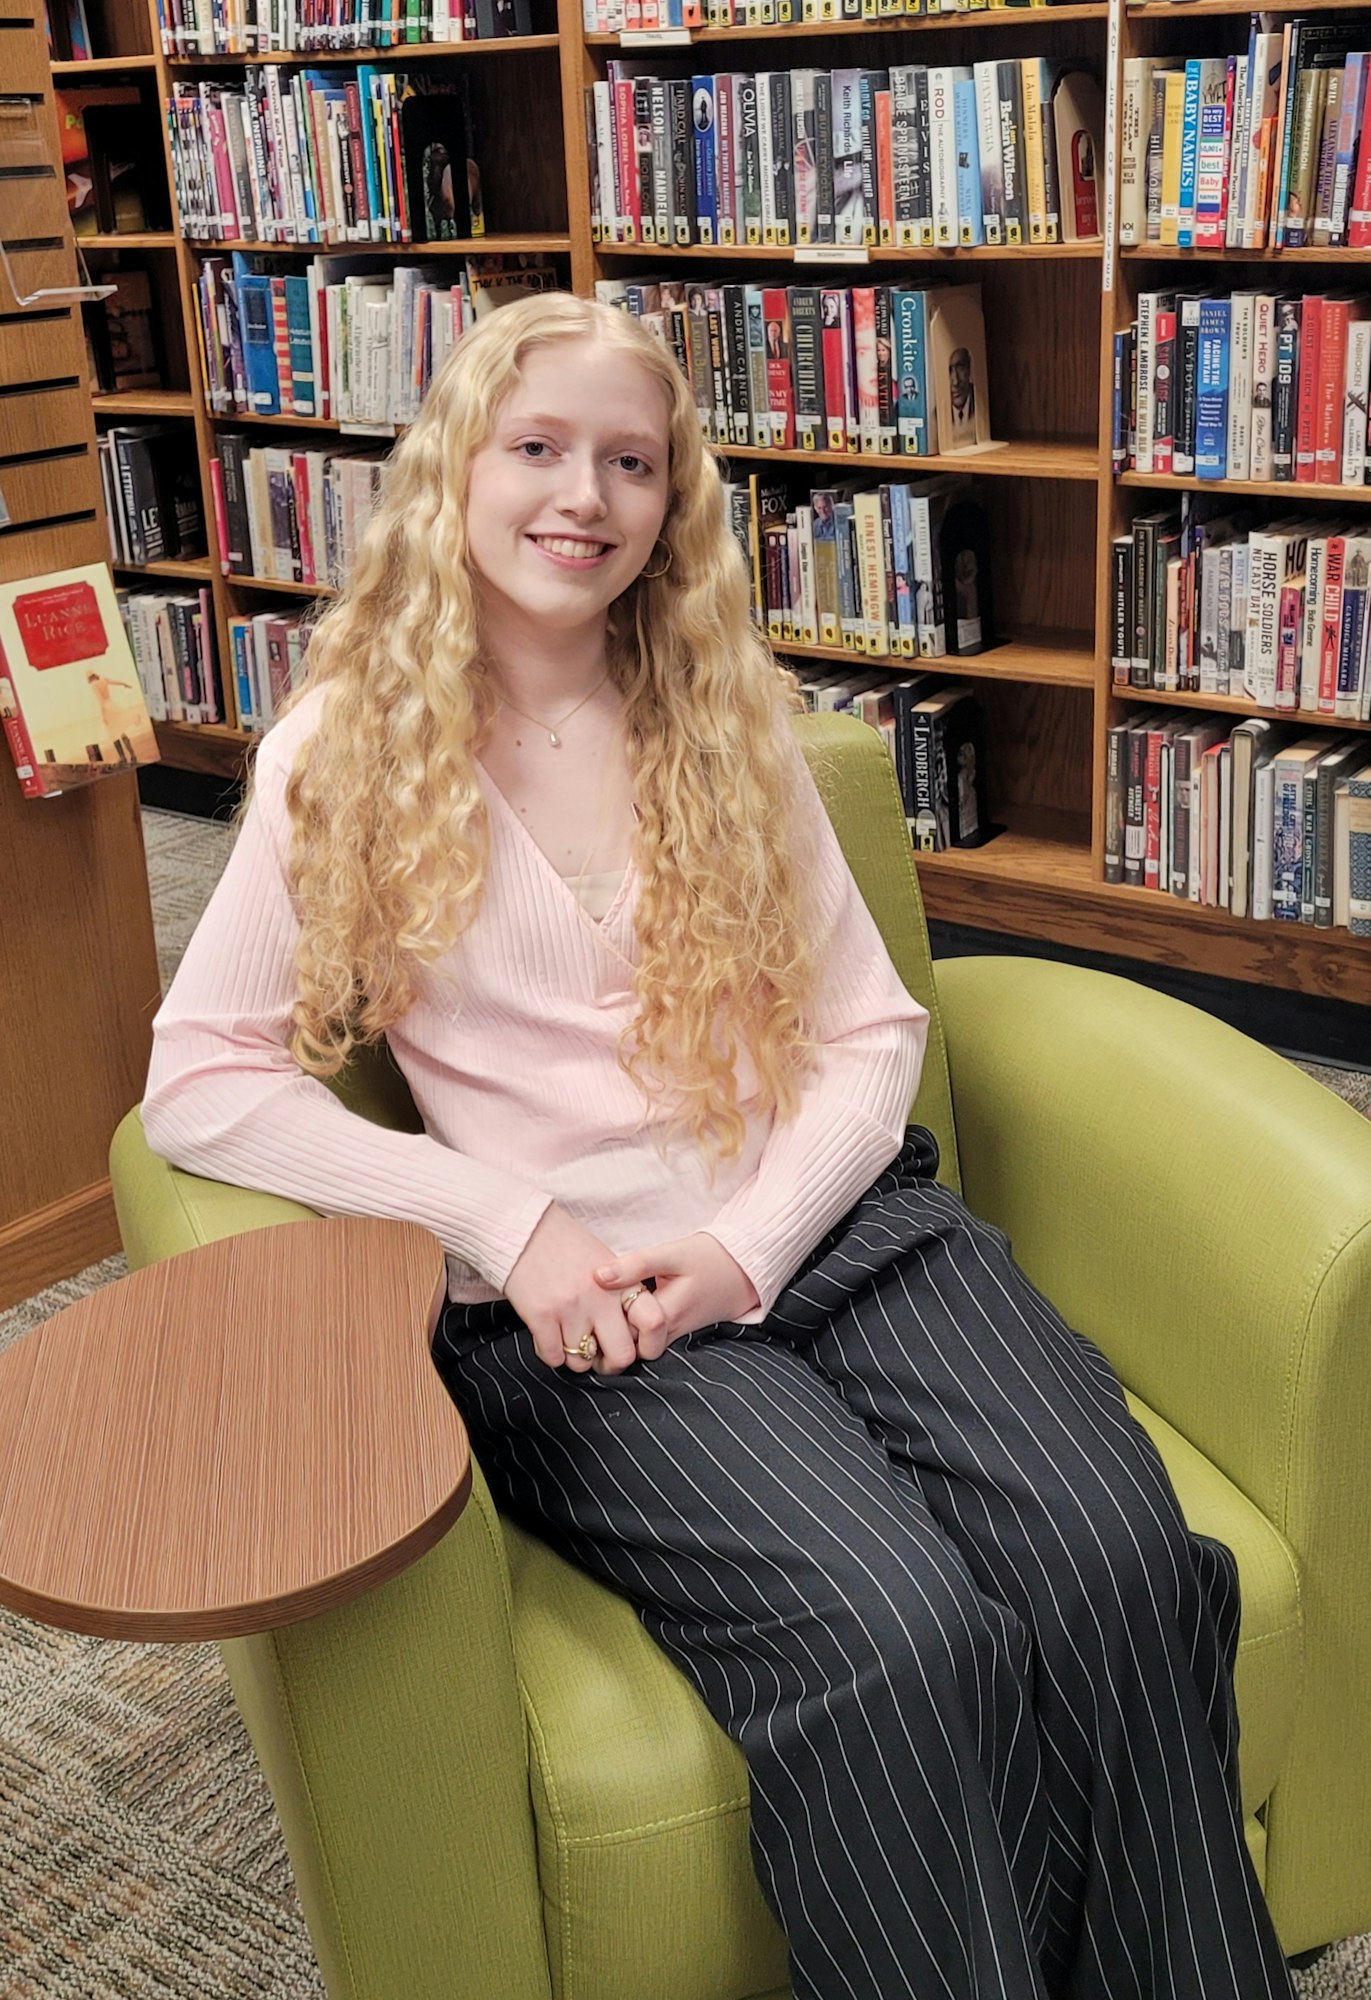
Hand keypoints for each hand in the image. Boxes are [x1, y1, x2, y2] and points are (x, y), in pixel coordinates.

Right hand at [505, 1202, 649, 1376]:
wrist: (525, 1230)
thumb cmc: (566, 1247)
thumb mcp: (607, 1263)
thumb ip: (622, 1295)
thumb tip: (633, 1334)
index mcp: (622, 1283)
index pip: (653, 1323)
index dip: (646, 1343)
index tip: (630, 1343)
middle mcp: (600, 1298)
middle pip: (621, 1356)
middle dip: (609, 1363)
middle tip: (597, 1354)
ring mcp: (570, 1308)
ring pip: (581, 1362)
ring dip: (574, 1356)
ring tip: (566, 1337)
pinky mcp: (541, 1316)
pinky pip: (553, 1358)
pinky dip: (550, 1353)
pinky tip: (548, 1335)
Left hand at [594, 1234, 759, 1360]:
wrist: (742, 1271)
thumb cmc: (707, 1259)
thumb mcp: (671, 1254)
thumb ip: (636, 1265)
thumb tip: (598, 1275)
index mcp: (665, 1316)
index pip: (622, 1336)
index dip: (600, 1325)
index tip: (586, 1304)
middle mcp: (667, 1334)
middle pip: (625, 1349)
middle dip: (604, 1335)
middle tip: (586, 1311)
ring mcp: (670, 1336)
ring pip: (634, 1348)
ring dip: (616, 1332)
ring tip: (599, 1309)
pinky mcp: (671, 1331)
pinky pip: (643, 1339)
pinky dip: (628, 1327)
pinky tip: (618, 1308)